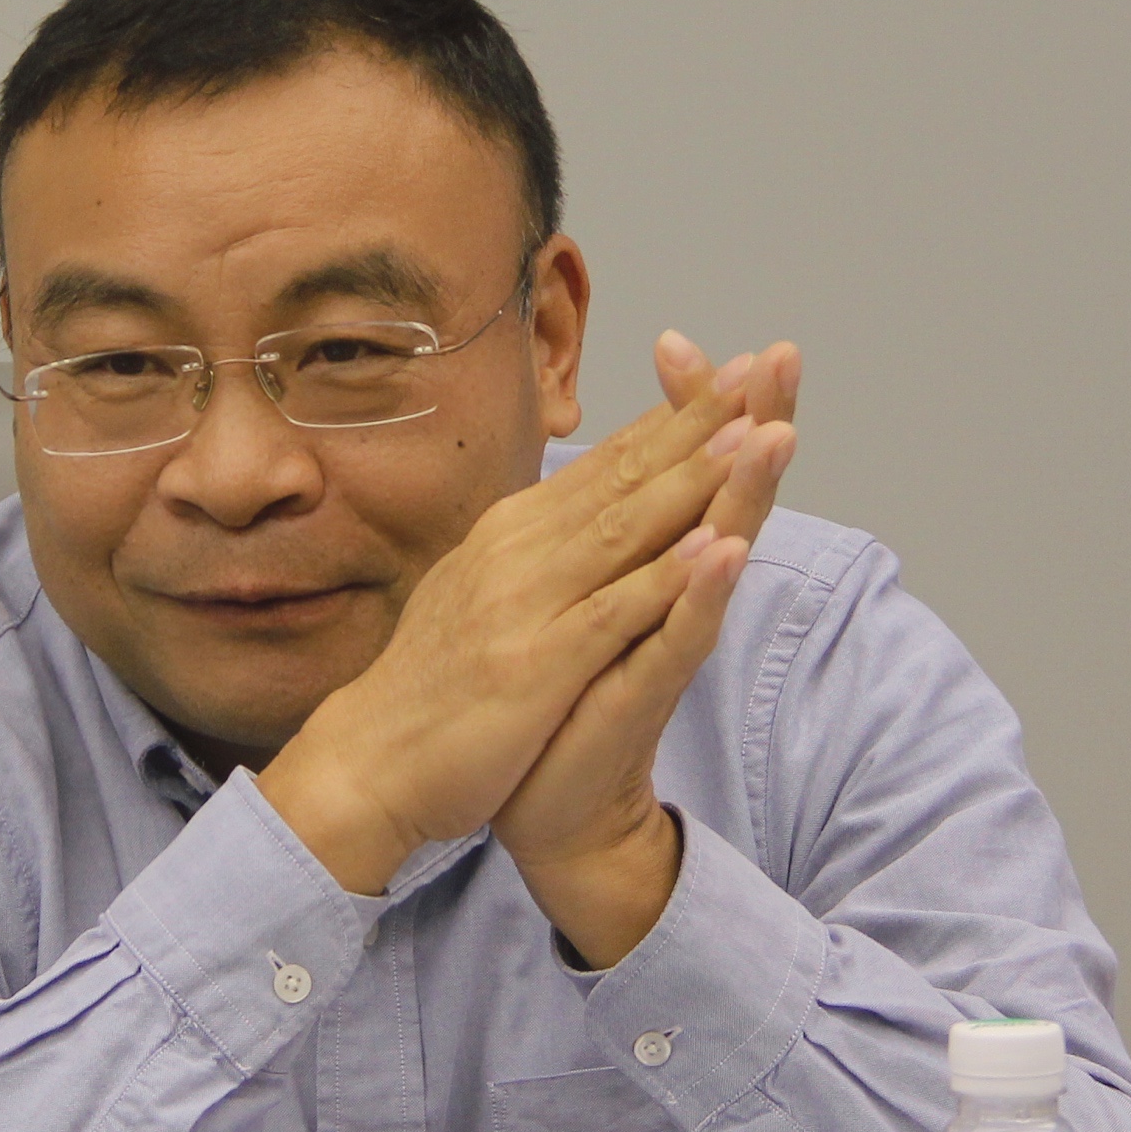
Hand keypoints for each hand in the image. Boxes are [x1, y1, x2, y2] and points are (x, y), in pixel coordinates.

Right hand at [256, 354, 780, 898]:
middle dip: (699, 421)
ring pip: (626, 530)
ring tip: (758, 432)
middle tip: (762, 369)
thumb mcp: (478, 595)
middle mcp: (519, 553)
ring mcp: (526, 606)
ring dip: (696, 478)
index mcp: (512, 535)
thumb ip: (527, 551)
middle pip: (623, 477)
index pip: (605, 463)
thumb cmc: (429, 688)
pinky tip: (718, 548)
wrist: (367, 763)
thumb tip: (566, 510)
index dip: (673, 416)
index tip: (733, 373)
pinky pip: (613, 614)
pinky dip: (667, 579)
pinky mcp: (536, 666)